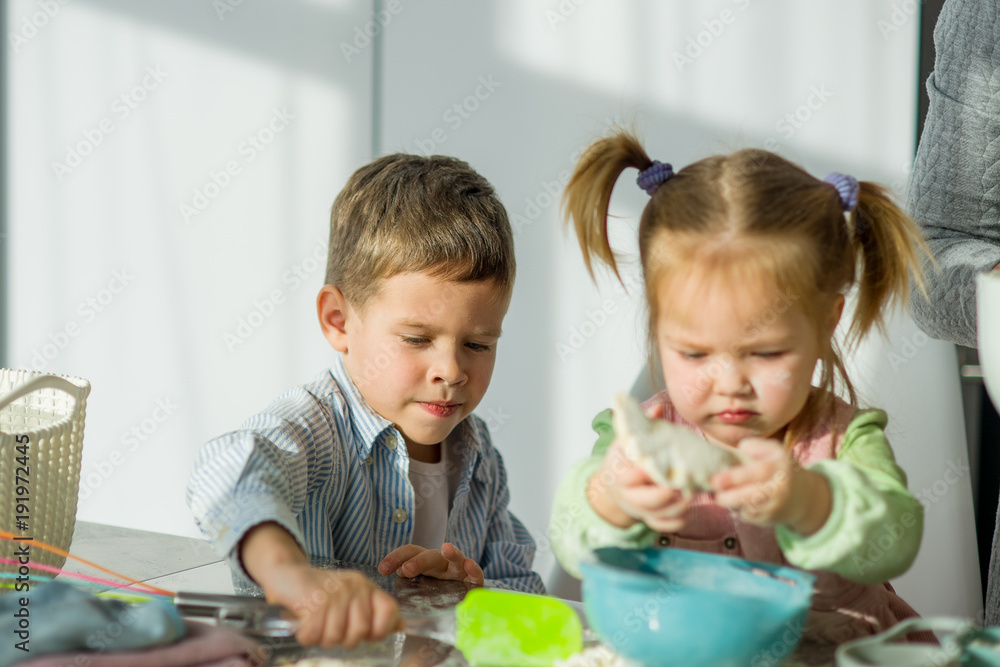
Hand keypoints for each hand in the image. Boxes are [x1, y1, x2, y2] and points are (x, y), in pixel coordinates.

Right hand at [240, 522, 399, 648]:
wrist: (286, 573)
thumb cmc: (319, 592)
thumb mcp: (350, 599)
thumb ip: (374, 613)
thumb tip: (401, 627)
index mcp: (366, 586)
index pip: (390, 610)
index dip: (380, 630)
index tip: (366, 635)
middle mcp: (354, 586)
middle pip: (360, 631)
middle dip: (343, 639)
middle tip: (330, 628)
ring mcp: (335, 593)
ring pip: (336, 636)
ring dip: (321, 638)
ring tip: (316, 623)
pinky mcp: (314, 600)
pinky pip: (314, 635)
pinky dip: (306, 635)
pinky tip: (304, 623)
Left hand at [378, 543, 484, 584]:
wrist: (459, 602)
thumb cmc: (434, 593)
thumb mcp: (418, 586)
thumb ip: (407, 582)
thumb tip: (397, 573)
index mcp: (424, 562)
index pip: (409, 553)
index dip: (396, 558)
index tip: (382, 569)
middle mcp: (441, 563)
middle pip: (430, 556)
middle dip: (418, 561)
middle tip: (406, 570)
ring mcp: (458, 570)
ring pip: (456, 558)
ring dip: (452, 553)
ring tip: (447, 548)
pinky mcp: (473, 581)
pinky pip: (476, 575)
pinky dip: (474, 569)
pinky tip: (469, 565)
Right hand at [588, 432, 690, 532]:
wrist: (612, 486)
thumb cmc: (623, 460)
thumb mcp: (626, 442)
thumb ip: (642, 425)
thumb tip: (659, 406)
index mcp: (620, 475)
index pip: (629, 478)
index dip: (642, 476)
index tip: (655, 468)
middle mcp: (628, 495)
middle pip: (645, 501)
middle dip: (663, 496)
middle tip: (681, 487)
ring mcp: (638, 508)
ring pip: (657, 515)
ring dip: (675, 509)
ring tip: (691, 496)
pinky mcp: (647, 518)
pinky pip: (660, 526)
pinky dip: (673, 523)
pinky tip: (685, 514)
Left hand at [710, 437, 829, 534]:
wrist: (802, 496)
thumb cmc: (779, 468)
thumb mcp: (773, 451)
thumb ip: (756, 446)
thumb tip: (739, 449)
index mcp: (779, 467)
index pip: (757, 472)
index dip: (734, 477)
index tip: (715, 480)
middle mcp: (779, 488)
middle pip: (751, 495)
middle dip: (728, 496)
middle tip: (714, 492)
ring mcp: (774, 506)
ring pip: (746, 508)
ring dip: (730, 503)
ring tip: (720, 496)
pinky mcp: (768, 519)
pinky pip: (747, 516)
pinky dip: (736, 510)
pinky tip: (733, 503)